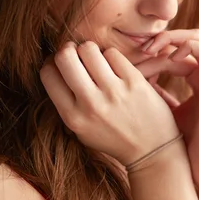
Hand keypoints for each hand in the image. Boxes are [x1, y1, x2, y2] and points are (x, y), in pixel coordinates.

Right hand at [39, 41, 179, 165]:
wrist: (151, 149)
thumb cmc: (113, 137)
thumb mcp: (81, 129)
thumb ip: (66, 102)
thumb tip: (55, 65)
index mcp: (72, 117)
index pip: (47, 74)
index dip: (51, 62)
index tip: (60, 63)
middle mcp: (90, 103)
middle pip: (64, 56)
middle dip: (67, 50)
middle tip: (76, 54)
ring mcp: (113, 91)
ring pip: (88, 49)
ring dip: (90, 50)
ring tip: (96, 60)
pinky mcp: (134, 81)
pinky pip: (112, 53)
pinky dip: (111, 56)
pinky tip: (115, 67)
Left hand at [134, 29, 198, 189]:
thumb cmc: (184, 145)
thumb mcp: (162, 111)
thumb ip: (153, 93)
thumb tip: (130, 77)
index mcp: (197, 78)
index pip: (175, 49)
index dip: (154, 50)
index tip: (131, 60)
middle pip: (187, 37)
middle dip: (162, 38)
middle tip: (141, 48)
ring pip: (197, 38)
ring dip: (173, 39)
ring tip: (151, 50)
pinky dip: (189, 48)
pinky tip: (169, 59)